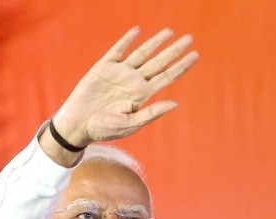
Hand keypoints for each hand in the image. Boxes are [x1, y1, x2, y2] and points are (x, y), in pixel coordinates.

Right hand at [53, 26, 197, 147]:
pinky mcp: (104, 67)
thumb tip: (176, 103)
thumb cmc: (105, 129)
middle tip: (190, 38)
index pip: (167, 77)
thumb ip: (152, 113)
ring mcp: (120, 73)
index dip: (181, 66)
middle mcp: (134, 81)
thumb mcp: (132, 124)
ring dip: (155, 42)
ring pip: (142, 53)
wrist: (79, 124)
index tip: (195, 55)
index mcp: (143, 95)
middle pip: (159, 62)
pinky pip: (118, 50)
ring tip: (170, 32)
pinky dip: (127, 40)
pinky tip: (138, 31)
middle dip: (174, 50)